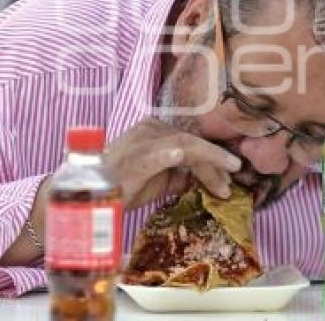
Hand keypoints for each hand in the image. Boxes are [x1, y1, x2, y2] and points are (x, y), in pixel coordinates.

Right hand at [104, 117, 241, 209]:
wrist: (91, 194)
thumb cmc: (125, 185)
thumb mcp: (162, 178)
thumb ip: (184, 173)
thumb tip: (212, 176)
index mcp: (156, 129)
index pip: (192, 141)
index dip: (214, 158)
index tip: (231, 176)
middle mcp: (150, 130)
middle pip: (192, 142)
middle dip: (216, 162)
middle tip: (232, 181)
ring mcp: (141, 143)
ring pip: (183, 146)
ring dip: (207, 164)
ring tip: (226, 177)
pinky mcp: (132, 159)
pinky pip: (152, 155)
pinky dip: (166, 155)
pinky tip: (178, 155)